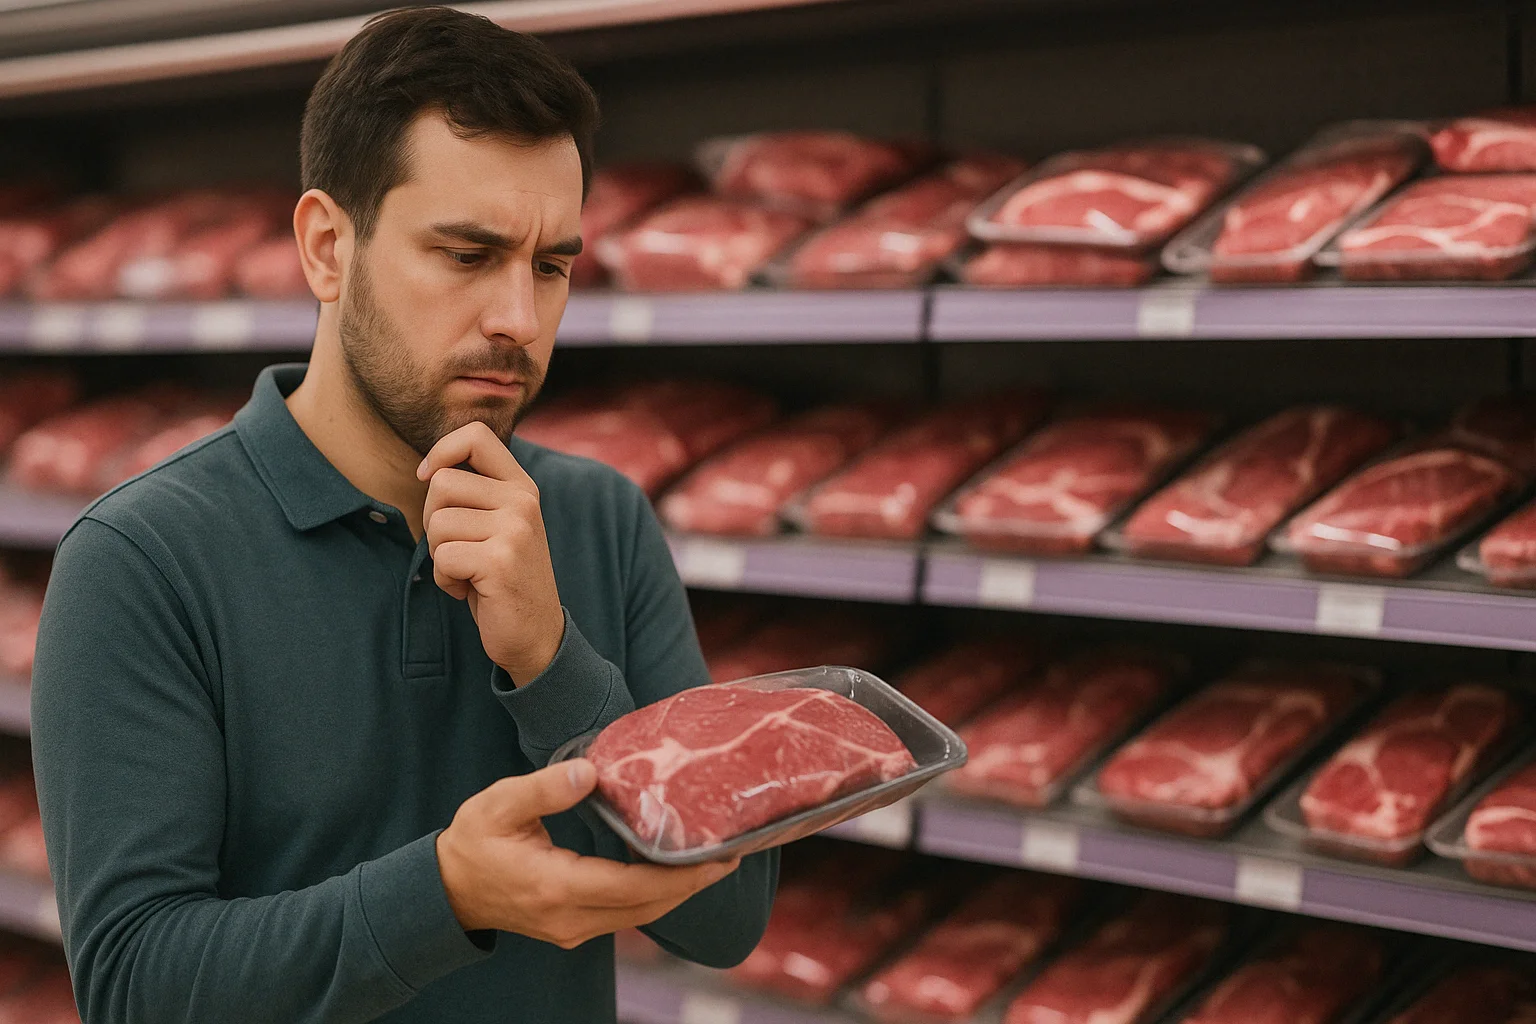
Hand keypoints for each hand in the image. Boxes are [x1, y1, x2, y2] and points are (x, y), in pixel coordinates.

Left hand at [418, 422, 564, 683]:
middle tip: (459, 548)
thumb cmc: (504, 578)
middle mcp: (522, 501)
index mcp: (522, 487)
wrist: (536, 634)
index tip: (426, 476)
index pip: (476, 436)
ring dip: (440, 555)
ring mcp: (514, 529)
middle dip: (434, 520)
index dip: (440, 450)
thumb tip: (428, 469)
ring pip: (437, 523)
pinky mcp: (500, 560)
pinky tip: (470, 590)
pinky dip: (445, 580)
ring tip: (469, 572)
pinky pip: (442, 557)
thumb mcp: (499, 525)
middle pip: (441, 483)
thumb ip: (477, 494)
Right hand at [436, 759, 740, 946]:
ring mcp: (573, 928)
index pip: (633, 888)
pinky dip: (655, 894)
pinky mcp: (574, 926)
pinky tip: (673, 869)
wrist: (445, 891)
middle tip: (732, 854)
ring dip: (678, 891)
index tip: (717, 857)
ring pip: (640, 916)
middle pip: (648, 908)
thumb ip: (546, 788)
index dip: (681, 876)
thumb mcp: (499, 804)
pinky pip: (626, 915)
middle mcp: (571, 917)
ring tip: (714, 860)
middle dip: (693, 884)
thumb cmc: (472, 843)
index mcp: (556, 886)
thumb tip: (592, 773)